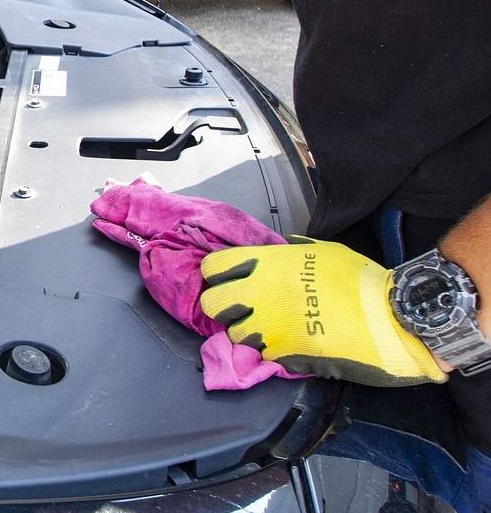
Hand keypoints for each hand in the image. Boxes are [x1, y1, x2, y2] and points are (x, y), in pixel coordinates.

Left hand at [199, 237, 446, 386]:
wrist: (392, 320)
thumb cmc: (361, 281)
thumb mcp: (322, 251)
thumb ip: (289, 252)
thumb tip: (275, 250)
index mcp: (268, 264)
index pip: (214, 267)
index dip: (219, 275)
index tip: (231, 280)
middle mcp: (260, 293)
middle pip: (212, 303)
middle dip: (224, 306)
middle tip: (245, 308)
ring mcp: (269, 326)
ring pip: (234, 332)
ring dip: (248, 331)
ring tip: (271, 328)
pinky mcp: (281, 354)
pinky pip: (261, 353)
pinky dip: (271, 350)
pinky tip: (290, 344)